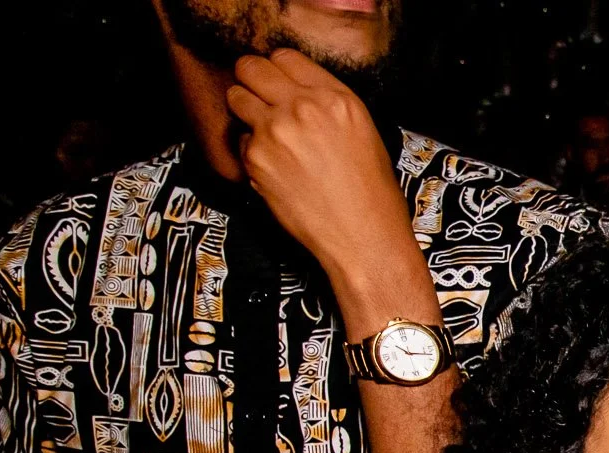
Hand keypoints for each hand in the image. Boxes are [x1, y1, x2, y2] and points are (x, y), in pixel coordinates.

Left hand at [226, 50, 409, 281]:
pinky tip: (275, 168)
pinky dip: (251, 151)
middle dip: (251, 79)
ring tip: (264, 132)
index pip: (286, 57)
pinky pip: (240, 140)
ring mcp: (275, 131)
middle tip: (258, 97)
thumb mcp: (365, 133)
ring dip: (245, 110)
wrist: (363, 239)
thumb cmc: (372, 196)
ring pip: (236, 97)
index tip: (278, 82)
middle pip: (252, 67)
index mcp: (336, 98)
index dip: (278, 69)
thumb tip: (297, 93)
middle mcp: (303, 108)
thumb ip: (329, 105)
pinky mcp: (256, 159)